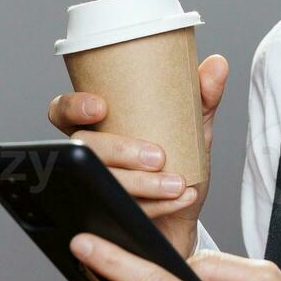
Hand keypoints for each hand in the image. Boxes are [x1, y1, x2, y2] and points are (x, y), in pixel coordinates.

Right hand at [48, 54, 228, 258]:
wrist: (184, 217)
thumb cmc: (178, 163)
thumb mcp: (193, 128)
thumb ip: (204, 96)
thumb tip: (217, 63)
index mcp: (97, 126)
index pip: (62, 110)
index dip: (72, 106)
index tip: (100, 106)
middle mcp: (90, 155)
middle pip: (84, 149)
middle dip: (119, 151)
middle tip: (158, 156)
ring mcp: (94, 187)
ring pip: (101, 182)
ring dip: (141, 184)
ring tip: (177, 183)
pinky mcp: (105, 216)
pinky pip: (121, 211)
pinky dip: (156, 205)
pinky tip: (181, 198)